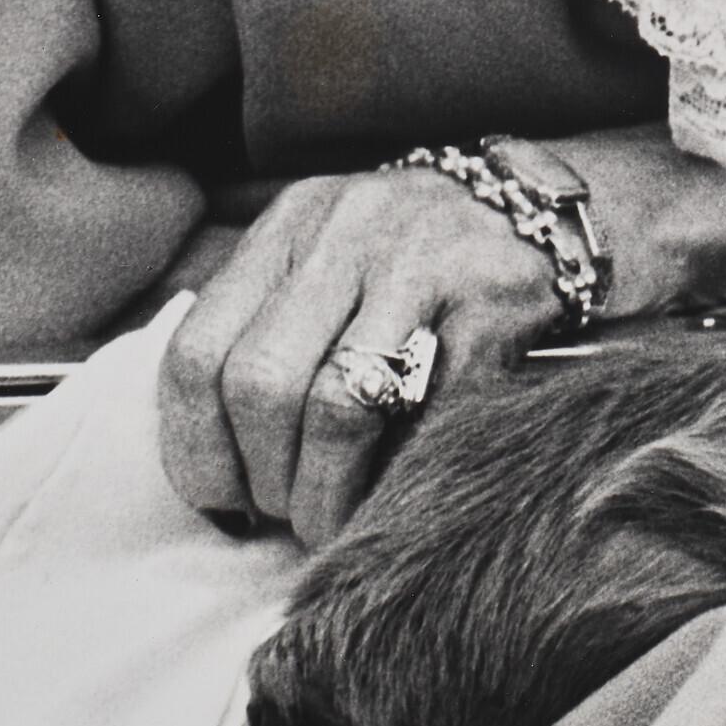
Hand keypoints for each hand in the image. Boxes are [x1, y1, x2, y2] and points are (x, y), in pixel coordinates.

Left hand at [157, 162, 558, 550]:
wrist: (529, 205)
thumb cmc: (403, 255)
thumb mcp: (319, 256)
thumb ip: (263, 329)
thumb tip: (215, 471)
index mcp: (289, 225)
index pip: (196, 352)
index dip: (196, 448)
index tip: (223, 496)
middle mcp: (344, 233)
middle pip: (260, 383)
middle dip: (264, 477)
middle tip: (286, 511)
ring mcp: (419, 262)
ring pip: (336, 406)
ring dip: (325, 492)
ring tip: (331, 519)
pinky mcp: (485, 304)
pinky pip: (426, 415)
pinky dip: (398, 472)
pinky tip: (391, 489)